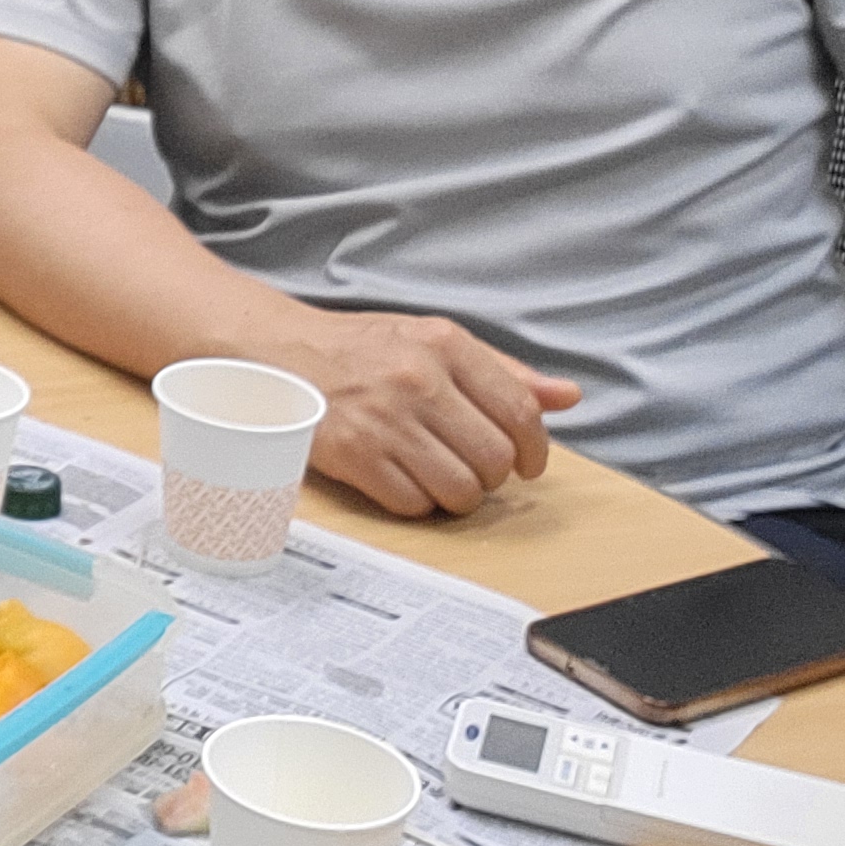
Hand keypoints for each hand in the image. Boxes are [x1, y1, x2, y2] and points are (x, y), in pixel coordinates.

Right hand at [271, 307, 583, 515]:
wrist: (277, 352)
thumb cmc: (361, 349)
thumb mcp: (433, 340)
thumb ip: (503, 371)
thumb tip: (566, 397)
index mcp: (445, 344)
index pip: (520, 411)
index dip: (534, 449)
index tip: (527, 464)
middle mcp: (418, 380)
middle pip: (494, 459)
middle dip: (491, 476)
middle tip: (473, 468)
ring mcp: (385, 420)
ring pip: (460, 490)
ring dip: (457, 495)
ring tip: (438, 475)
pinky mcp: (355, 456)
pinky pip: (414, 505)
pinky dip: (417, 503)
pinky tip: (403, 479)